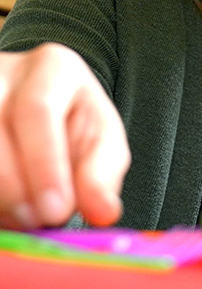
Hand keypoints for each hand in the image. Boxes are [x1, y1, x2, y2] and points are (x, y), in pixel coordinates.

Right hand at [0, 44, 129, 228]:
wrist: (40, 110)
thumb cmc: (73, 124)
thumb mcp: (100, 141)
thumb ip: (101, 174)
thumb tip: (105, 212)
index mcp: (53, 67)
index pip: (38, 109)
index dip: (44, 163)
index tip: (56, 210)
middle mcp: (1, 71)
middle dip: (15, 185)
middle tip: (35, 221)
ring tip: (19, 219)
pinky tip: (1, 211)